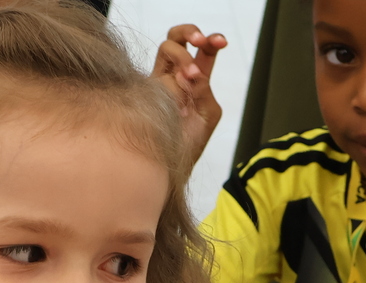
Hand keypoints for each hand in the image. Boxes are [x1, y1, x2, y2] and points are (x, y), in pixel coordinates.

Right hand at [153, 24, 227, 166]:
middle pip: (176, 38)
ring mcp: (157, 81)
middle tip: (200, 41)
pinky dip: (172, 86)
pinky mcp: (144, 91)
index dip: (210, 40)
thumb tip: (192, 72)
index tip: (220, 42)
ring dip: (183, 61)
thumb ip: (205, 90)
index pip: (200, 49)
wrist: (171, 166)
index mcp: (193, 79)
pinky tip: (175, 104)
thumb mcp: (209, 114)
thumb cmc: (191, 143)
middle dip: (189, 32)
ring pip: (167, 50)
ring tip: (190, 82)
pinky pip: (159, 76)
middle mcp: (174, 75)